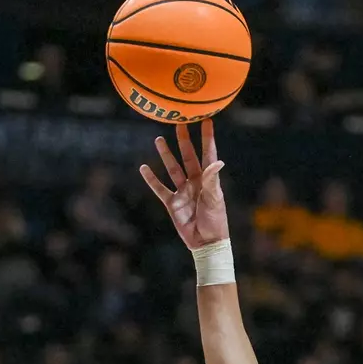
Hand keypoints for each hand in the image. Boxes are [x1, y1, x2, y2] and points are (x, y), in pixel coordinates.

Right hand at [140, 120, 228, 249]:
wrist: (206, 243)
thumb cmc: (215, 221)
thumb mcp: (214, 199)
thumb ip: (212, 180)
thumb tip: (218, 161)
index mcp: (209, 179)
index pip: (208, 153)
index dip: (207, 138)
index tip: (206, 120)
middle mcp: (196, 182)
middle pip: (188, 156)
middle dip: (184, 140)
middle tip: (179, 123)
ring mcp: (183, 192)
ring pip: (173, 168)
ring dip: (166, 154)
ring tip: (159, 139)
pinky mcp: (172, 203)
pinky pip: (160, 188)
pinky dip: (151, 179)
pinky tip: (144, 168)